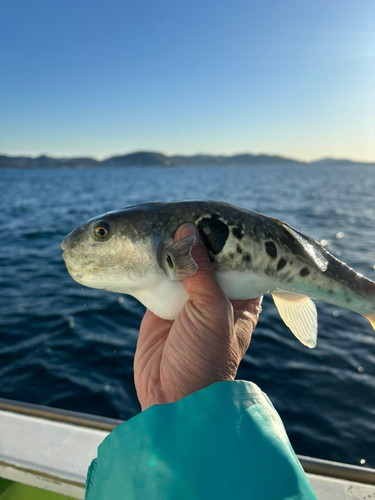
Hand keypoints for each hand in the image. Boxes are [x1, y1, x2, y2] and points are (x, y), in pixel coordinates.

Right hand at [134, 223, 261, 410]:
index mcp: (239, 296)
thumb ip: (200, 272)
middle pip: (207, 258)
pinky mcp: (161, 303)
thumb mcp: (212, 312)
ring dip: (172, 248)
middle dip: (195, 239)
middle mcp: (215, 294)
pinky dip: (152, 262)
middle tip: (183, 209)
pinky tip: (145, 243)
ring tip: (163, 219)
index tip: (217, 213)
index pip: (240, 258)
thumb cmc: (206, 359)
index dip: (230, 238)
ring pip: (180, 265)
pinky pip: (157, 277)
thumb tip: (186, 232)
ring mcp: (187, 298)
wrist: (172, 397)